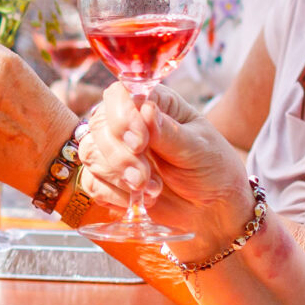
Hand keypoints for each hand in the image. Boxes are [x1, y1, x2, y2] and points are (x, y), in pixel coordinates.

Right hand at [77, 80, 252, 244]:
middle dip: (119, 156)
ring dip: (117, 177)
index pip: (119, 95)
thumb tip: (145, 109)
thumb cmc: (212, 169)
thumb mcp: (198, 149)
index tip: (140, 143)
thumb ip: (169, 133)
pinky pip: (91, 182)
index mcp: (153, 103)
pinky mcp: (109, 178)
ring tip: (152, 191)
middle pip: (99, 125)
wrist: (213, 209)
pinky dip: (113, 195)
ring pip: (90, 153)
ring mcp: (116, 150)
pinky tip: (137, 201)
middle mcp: (129, 122)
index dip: (121, 116)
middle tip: (144, 179)